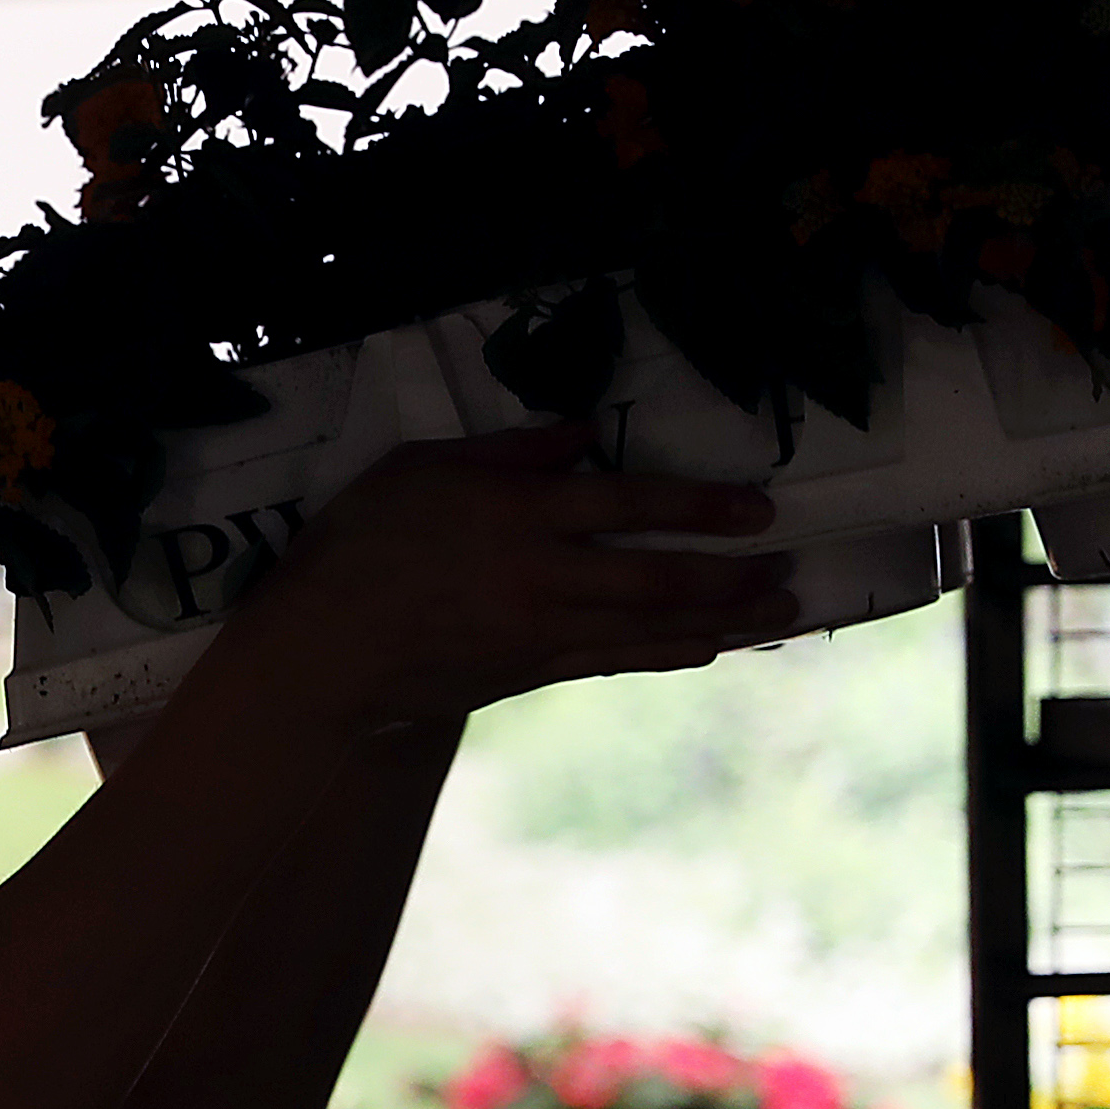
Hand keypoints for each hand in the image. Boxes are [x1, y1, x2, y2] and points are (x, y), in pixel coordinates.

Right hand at [221, 425, 793, 727]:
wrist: (323, 653)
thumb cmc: (358, 546)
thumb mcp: (421, 468)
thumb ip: (507, 452)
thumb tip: (580, 436)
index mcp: (515, 513)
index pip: (628, 503)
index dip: (700, 505)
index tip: (757, 507)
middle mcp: (541, 576)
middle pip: (657, 576)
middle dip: (730, 576)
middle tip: (787, 569)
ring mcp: (540, 632)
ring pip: (648, 627)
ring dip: (720, 621)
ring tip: (776, 614)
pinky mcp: (530, 672)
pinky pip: (616, 660)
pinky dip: (668, 652)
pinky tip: (706, 647)